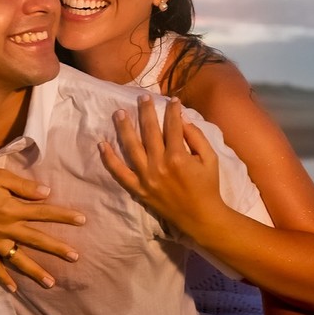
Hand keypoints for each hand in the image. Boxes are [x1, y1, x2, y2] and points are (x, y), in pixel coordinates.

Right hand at [0, 166, 84, 292]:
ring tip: (51, 282)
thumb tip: (47, 193)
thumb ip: (25, 187)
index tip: (82, 220)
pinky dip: (3, 278)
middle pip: (36, 239)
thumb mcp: (1, 177)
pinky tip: (14, 289)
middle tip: (75, 257)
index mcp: (12, 209)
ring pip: (17, 259)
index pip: (44, 213)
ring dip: (35, 271)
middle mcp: (5, 228)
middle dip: (57, 248)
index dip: (64, 216)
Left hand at [98, 95, 222, 230]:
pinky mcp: (138, 189)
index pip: (172, 126)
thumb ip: (197, 137)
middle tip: (142, 97)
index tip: (171, 99)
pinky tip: (102, 144)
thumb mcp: (210, 159)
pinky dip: (109, 159)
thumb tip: (182, 119)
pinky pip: (119, 173)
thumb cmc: (208, 186)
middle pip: (149, 131)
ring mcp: (146, 178)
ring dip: (124, 128)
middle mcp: (159, 165)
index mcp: (179, 156)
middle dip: (146, 111)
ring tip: (119, 113)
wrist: (200, 217)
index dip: (172, 110)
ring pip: (131, 147)